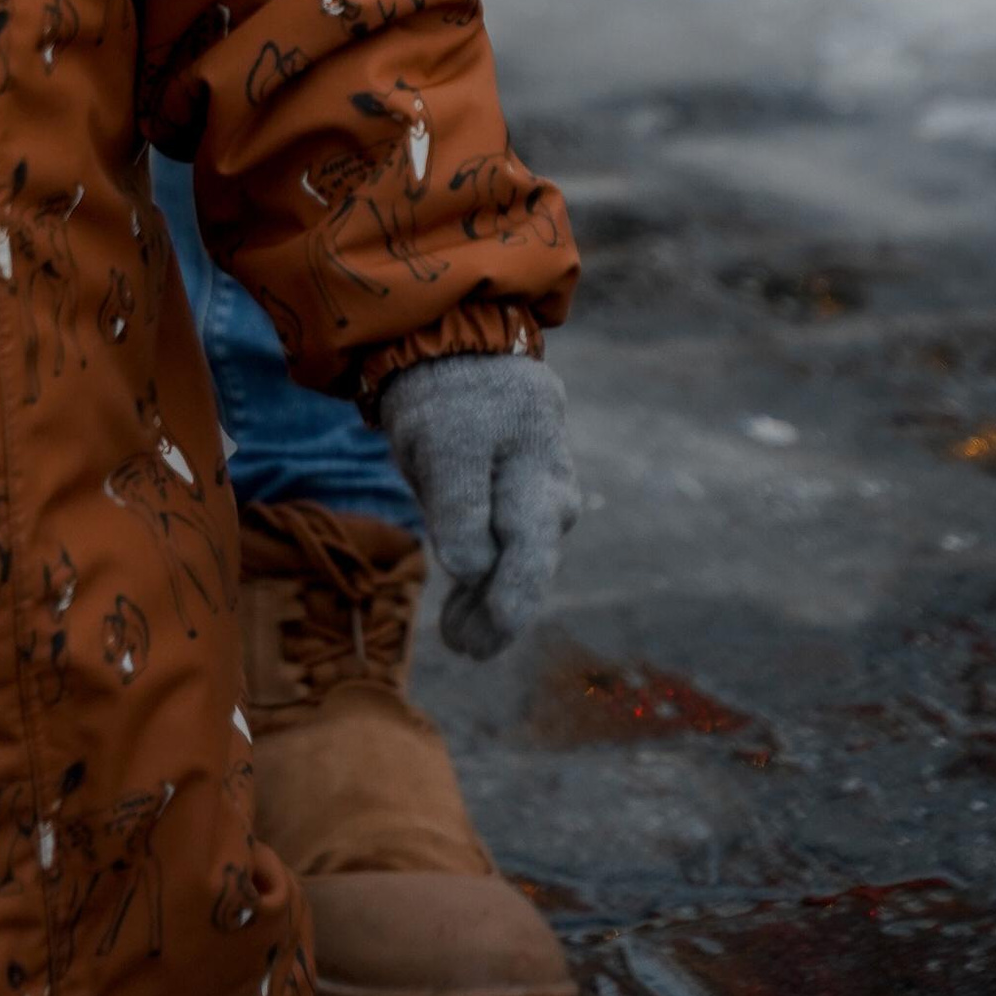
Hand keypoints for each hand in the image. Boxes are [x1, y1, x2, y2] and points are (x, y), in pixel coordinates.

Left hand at [377, 350, 578, 659]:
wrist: (460, 348)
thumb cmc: (450, 395)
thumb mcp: (443, 443)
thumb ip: (458, 506)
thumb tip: (470, 571)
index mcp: (536, 478)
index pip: (526, 558)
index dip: (502, 609)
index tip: (467, 645)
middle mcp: (552, 495)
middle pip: (527, 569)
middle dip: (496, 617)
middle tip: (460, 647)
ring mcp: (543, 496)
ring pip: (519, 561)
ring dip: (491, 601)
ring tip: (458, 637)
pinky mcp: (526, 498)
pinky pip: (510, 545)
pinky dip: (487, 577)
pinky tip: (463, 609)